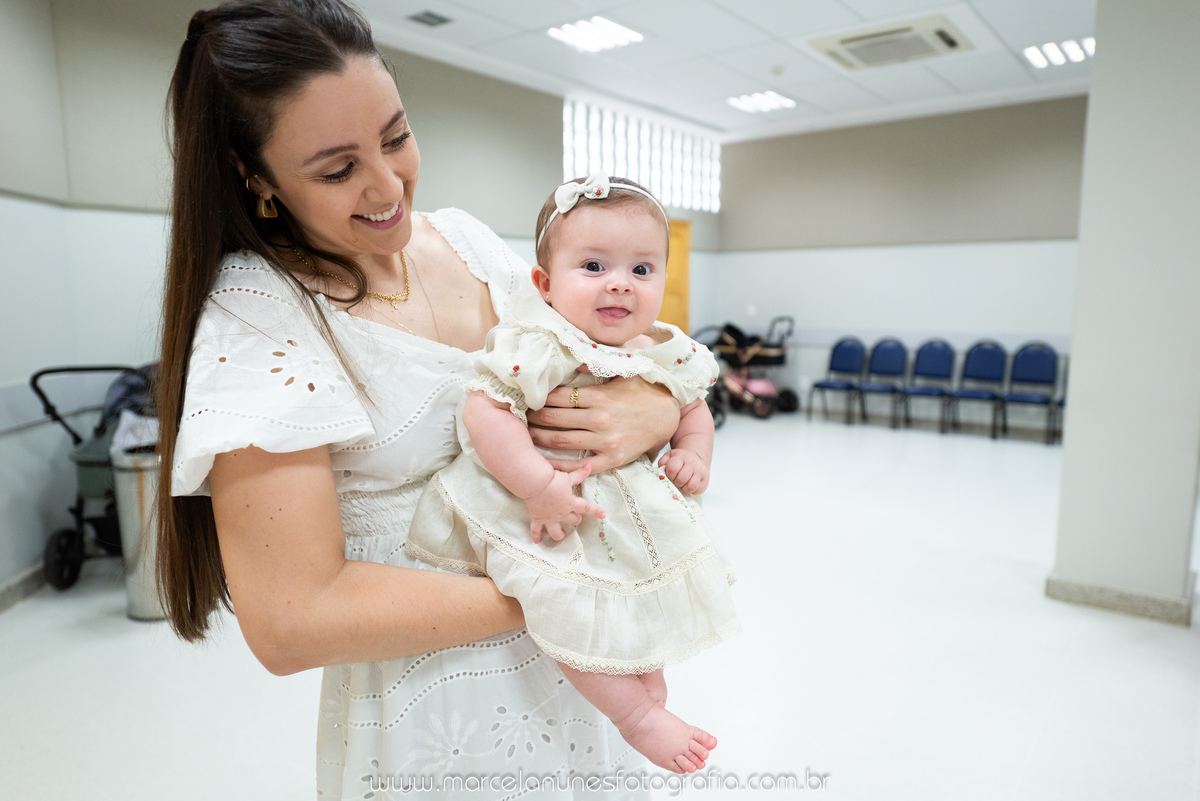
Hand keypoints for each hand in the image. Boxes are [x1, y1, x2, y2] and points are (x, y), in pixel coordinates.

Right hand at [523, 464, 605, 543]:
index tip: (603, 515)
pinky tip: (537, 541)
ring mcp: (549, 517)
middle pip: (573, 520)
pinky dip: (536, 536)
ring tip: (562, 535)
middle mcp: (561, 513)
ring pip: (557, 531)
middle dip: (576, 519)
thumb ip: (579, 474)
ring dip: (560, 534)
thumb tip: (589, 467)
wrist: (535, 483)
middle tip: (577, 517)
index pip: (586, 508)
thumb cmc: (552, 479)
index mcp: (571, 503)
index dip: (596, 511)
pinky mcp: (537, 518)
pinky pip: (536, 530)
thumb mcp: (567, 477)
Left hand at [527, 377, 680, 473]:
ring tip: (524, 435)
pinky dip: (561, 465)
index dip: (538, 397)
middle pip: (554, 419)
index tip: (524, 397)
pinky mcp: (612, 458)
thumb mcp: (622, 372)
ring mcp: (605, 440)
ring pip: (561, 441)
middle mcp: (599, 418)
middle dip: (532, 417)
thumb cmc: (643, 391)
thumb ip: (596, 364)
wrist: (669, 415)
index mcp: (599, 396)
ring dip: (538, 438)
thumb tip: (573, 355)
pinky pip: (580, 465)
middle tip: (516, 417)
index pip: (558, 396)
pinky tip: (545, 462)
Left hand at [657, 448, 708, 494]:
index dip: (669, 474)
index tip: (670, 475)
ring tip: (682, 484)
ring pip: (691, 486)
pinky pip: (699, 490)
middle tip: (676, 480)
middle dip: (676, 482)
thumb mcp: (669, 456)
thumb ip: (662, 462)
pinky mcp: (705, 479)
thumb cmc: (679, 460)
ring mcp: (700, 471)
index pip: (673, 469)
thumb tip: (660, 470)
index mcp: (681, 456)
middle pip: (682, 479)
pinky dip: (692, 491)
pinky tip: (689, 485)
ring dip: (684, 488)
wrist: (694, 457)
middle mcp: (692, 463)